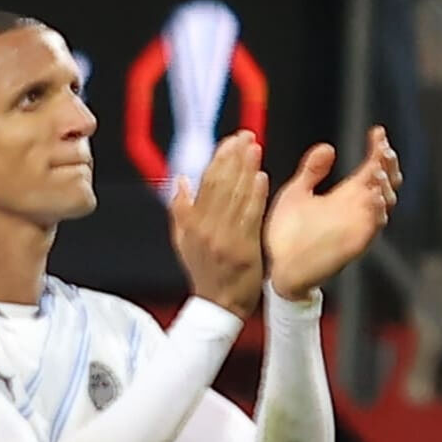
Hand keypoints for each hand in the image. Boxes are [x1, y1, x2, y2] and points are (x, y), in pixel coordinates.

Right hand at [165, 130, 270, 316]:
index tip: (230, 140)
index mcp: (191, 224)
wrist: (220, 305)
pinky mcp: (244, 248)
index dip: (219, 158)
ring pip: (235, 197)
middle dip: (234, 157)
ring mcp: (225, 239)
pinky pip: (250, 217)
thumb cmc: (205, 271)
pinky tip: (261, 178)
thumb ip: (181, 209)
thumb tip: (180, 179)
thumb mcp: (183, 241)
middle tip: (246, 136)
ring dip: (246, 170)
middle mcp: (206, 229)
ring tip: (254, 148)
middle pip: (220, 184)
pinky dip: (255, 196)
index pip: (204, 182)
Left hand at [264, 127, 399, 297]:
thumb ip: (312, 171)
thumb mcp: (297, 194)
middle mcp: (357, 208)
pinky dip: (375, 211)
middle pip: (387, 182)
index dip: (379, 149)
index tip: (377, 132)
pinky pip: (372, 227)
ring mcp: (358, 225)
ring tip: (377, 171)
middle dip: (389, 165)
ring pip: (385, 203)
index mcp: (346, 195)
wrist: (278, 268)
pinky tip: (372, 196)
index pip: (372, 167)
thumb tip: (326, 148)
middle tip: (383, 151)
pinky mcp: (354, 243)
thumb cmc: (287, 235)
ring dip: (385, 185)